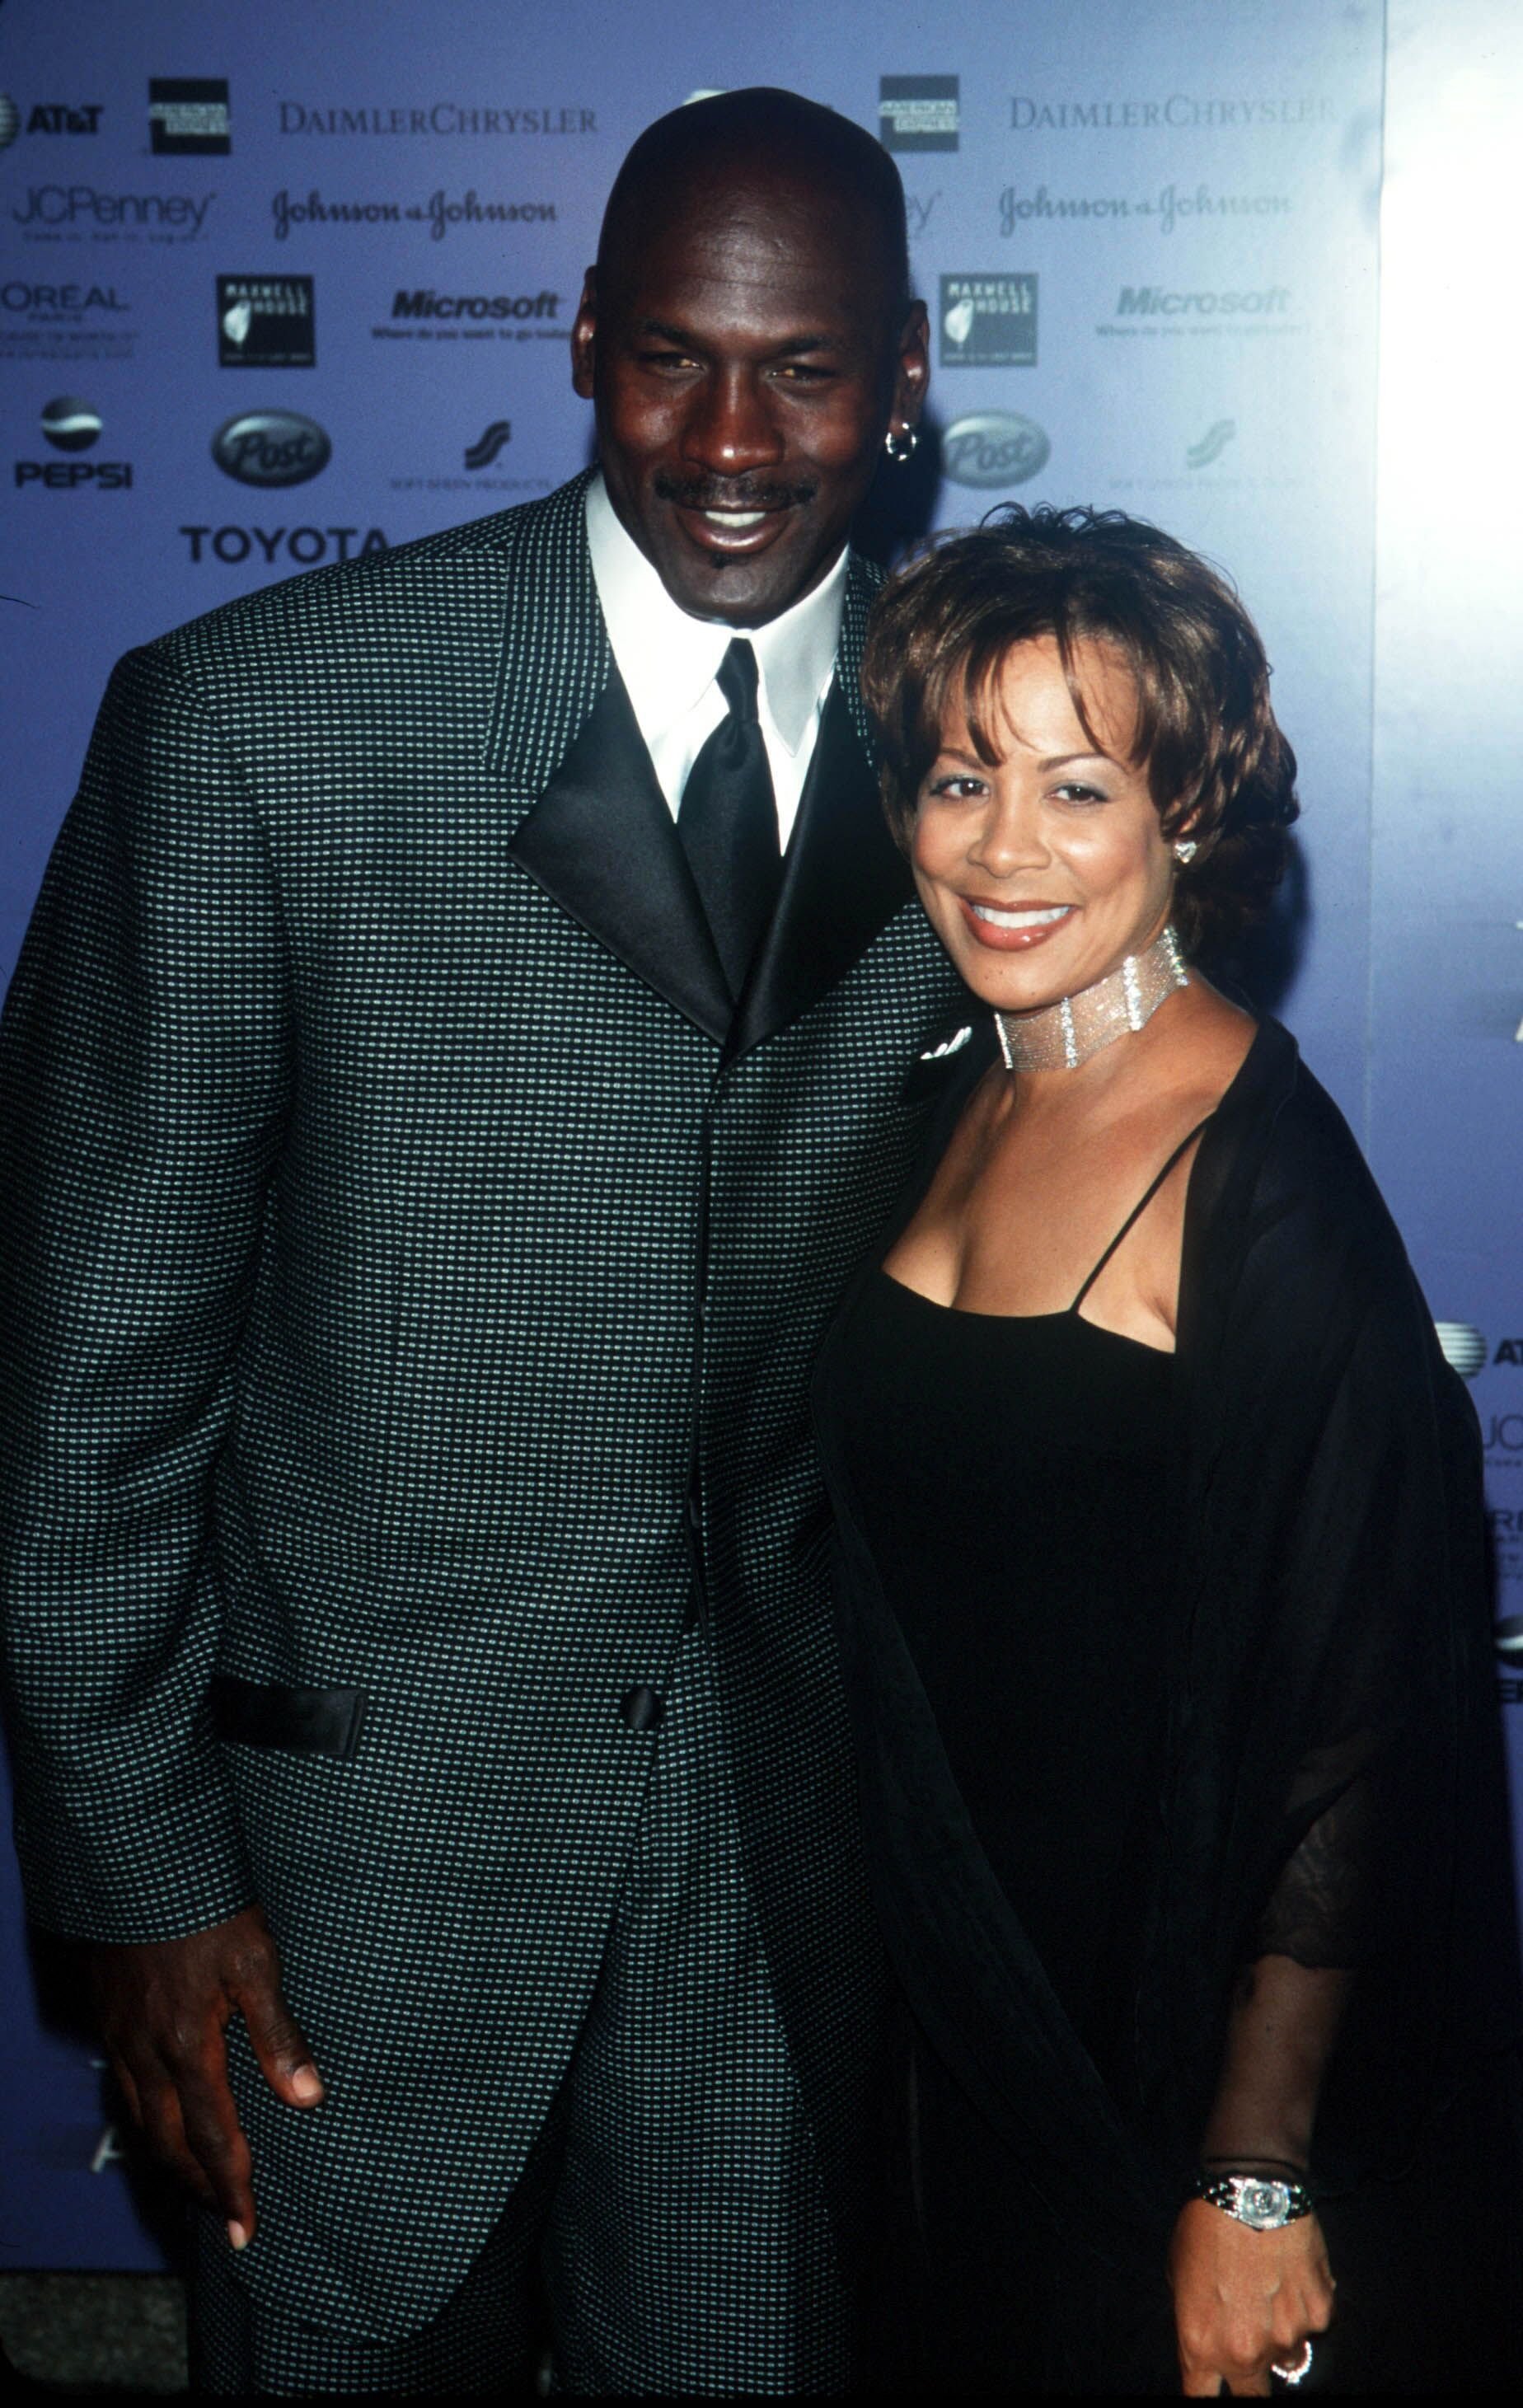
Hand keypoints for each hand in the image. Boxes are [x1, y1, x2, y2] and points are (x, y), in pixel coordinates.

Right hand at [89, 1903, 322, 2249]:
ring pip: (141, 2123)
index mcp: (189, 2047)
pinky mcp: (110, 2021)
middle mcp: (148, 2054)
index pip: (211, 2138)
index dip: (230, 2187)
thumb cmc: (209, 1911)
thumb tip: (309, 2098)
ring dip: (169, 2161)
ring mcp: (123, 2040)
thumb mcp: (257, 1963)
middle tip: (224, 2219)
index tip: (244, 2230)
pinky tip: (159, 2122)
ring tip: (196, 2185)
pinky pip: (124, 2091)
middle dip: (197, 2188)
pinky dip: (144, 2122)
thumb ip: (279, 2035)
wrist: (144, 1869)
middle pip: (169, 2145)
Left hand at [1169, 2198, 1333, 2395]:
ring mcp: (1286, 2338)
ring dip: (1280, 2335)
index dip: (1207, 2394)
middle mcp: (1244, 2352)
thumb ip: (1194, 2316)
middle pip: (1252, 2396)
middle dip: (1250, 2380)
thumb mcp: (1178, 2273)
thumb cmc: (1205, 2225)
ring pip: (1287, 2356)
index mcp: (1201, 2345)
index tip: (1214, 2387)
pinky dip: (1305, 2304)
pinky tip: (1293, 2269)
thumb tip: (1211, 2334)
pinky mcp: (1319, 2315)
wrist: (1251, 2189)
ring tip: (1270, 2288)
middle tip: (1249, 2348)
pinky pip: (1312, 2323)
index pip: (1201, 2398)